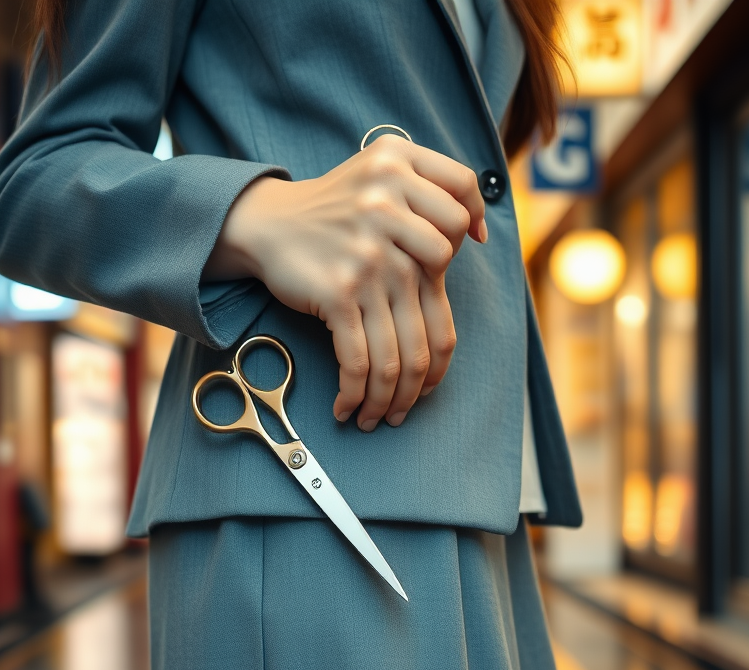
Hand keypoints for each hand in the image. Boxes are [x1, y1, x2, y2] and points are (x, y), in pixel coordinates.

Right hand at [204, 135, 486, 429]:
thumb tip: (479, 234)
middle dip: (422, 385)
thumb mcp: (386, 172)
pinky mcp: (338, 293)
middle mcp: (398, 228)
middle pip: (432, 333)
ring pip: (398, 358)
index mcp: (416, 196)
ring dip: (390, 401)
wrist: (269, 220)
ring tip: (383, 417)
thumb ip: (432, 198)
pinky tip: (348, 408)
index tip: (436, 363)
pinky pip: (359, 360)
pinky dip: (356, 394)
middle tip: (412, 403)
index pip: (457, 263)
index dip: (452, 324)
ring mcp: (370, 264)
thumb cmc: (333, 207)